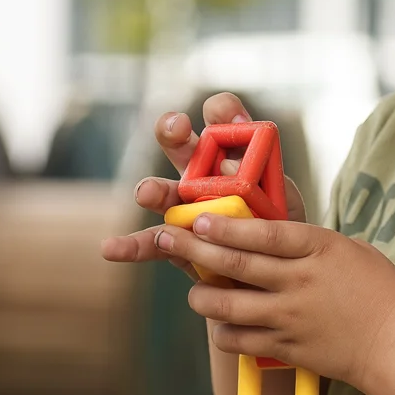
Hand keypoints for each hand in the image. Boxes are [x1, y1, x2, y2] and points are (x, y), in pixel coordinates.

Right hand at [98, 92, 306, 276]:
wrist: (277, 282)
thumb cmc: (280, 232)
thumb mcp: (283, 201)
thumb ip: (261, 180)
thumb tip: (225, 164)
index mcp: (233, 156)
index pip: (221, 120)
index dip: (221, 112)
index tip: (227, 119)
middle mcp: (202, 175)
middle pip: (181, 145)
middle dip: (174, 132)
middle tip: (176, 129)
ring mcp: (185, 209)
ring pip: (163, 192)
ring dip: (152, 189)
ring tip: (147, 194)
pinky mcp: (176, 245)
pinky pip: (152, 243)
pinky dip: (131, 247)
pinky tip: (111, 249)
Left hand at [152, 213, 394, 388]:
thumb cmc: (377, 289)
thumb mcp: (346, 249)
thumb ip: (305, 242)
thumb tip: (260, 231)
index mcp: (318, 249)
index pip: (264, 233)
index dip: (226, 224)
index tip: (197, 217)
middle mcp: (300, 282)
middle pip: (236, 263)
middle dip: (194, 248)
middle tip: (167, 237)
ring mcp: (291, 318)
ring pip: (228, 305)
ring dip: (202, 296)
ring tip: (194, 290)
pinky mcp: (287, 349)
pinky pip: (240, 341)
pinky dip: (223, 332)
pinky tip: (221, 325)